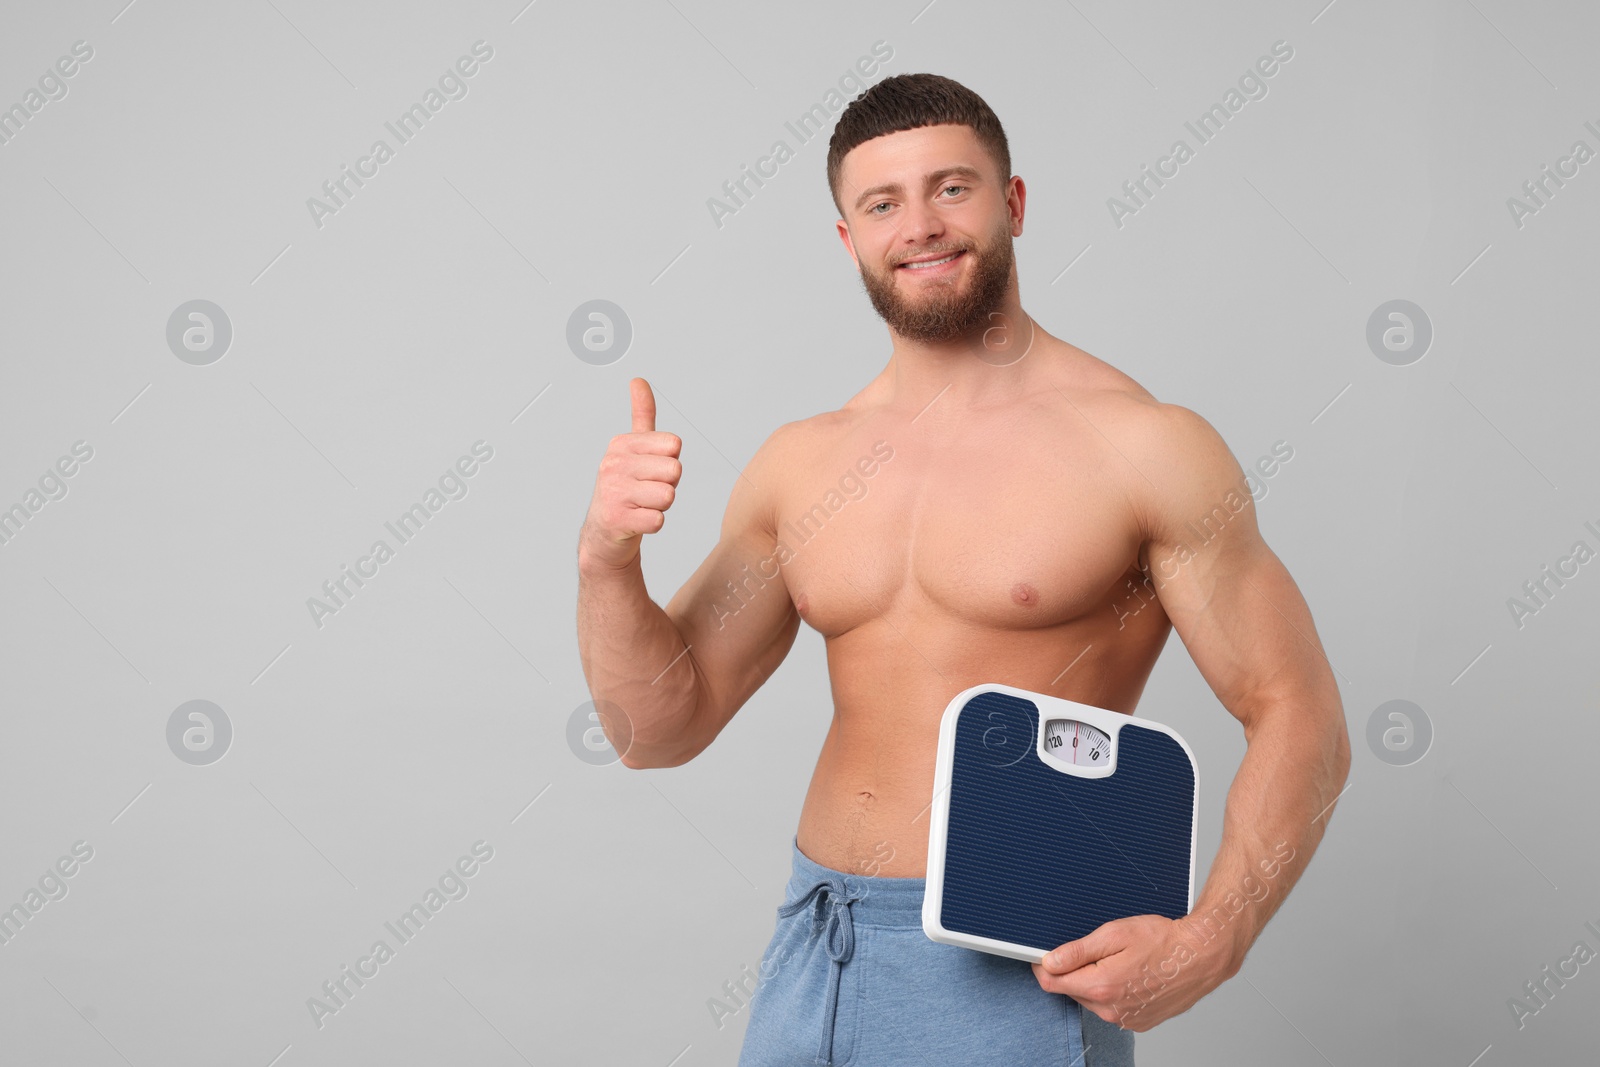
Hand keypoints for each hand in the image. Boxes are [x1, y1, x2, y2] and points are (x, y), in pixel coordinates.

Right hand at [580, 377, 682, 570]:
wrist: (603, 531)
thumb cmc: (626, 487)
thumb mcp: (632, 448)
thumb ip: (641, 414)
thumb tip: (638, 379)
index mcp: (621, 443)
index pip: (674, 445)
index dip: (669, 462)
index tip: (650, 471)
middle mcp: (613, 464)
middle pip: (675, 470)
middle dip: (668, 485)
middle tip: (646, 492)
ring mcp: (613, 491)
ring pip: (668, 495)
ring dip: (661, 505)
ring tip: (641, 505)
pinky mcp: (617, 519)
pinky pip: (659, 520)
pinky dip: (653, 524)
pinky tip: (637, 521)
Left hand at [1031, 914, 1236, 1032]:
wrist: (1202, 956)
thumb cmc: (1163, 940)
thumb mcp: (1114, 935)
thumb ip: (1077, 952)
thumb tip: (1048, 962)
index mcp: (1101, 987)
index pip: (1051, 983)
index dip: (1044, 965)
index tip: (1045, 953)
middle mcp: (1111, 1010)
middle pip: (1072, 990)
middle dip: (1074, 970)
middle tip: (1096, 949)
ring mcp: (1126, 1020)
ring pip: (1092, 1000)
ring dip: (1095, 981)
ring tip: (1120, 960)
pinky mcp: (1140, 1023)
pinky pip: (1113, 1008)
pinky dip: (1114, 992)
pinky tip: (1131, 974)